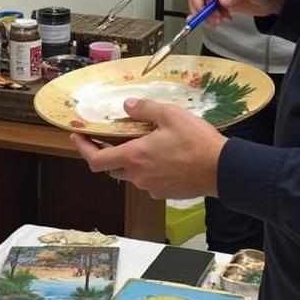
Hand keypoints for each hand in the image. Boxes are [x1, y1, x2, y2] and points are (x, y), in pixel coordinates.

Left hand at [70, 97, 227, 198]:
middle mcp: (139, 176)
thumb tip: (127, 106)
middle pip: (111, 168)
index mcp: (134, 157)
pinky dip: (148, 168)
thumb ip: (144, 109)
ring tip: (140, 142)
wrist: (222, 170)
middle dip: (106, 153)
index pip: (97, 160)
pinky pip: (148, 181)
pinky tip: (161, 156)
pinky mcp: (165, 193)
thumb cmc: (197, 142)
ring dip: (130, 160)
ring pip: (131, 174)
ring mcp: (152, 187)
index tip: (77, 137)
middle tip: (106, 137)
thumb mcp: (170, 115)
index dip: (83, 149)